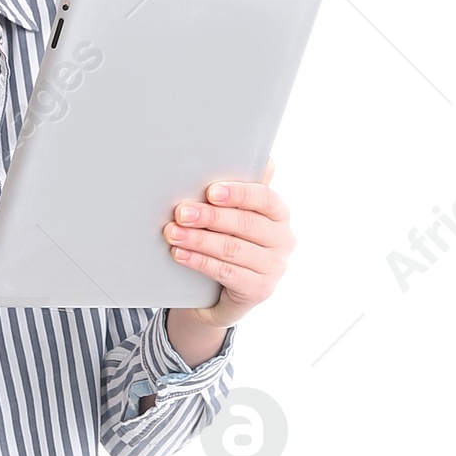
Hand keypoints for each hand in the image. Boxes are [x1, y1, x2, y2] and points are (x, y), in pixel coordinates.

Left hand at [161, 158, 294, 364]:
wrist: (219, 295)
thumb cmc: (225, 243)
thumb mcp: (232, 217)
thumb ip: (237, 193)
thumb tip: (246, 160)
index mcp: (279, 214)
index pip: (264, 198)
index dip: (238, 193)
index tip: (210, 191)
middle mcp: (282, 240)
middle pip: (245, 224)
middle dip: (210, 217)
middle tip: (181, 212)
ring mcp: (274, 268)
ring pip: (232, 249)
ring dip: (198, 239)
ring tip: (173, 233)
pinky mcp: (259, 290)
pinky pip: (226, 272)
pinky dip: (200, 262)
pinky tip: (180, 254)